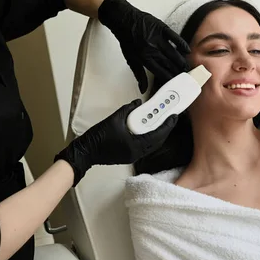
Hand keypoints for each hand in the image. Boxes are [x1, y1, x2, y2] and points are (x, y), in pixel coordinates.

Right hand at [55, 99, 177, 184]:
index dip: (167, 125)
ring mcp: (133, 156)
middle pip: (157, 141)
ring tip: (162, 121)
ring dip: (158, 133)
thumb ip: (128, 109)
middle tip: (170, 117)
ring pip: (152, 145)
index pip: (157, 135)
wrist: (85, 152)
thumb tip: (138, 103)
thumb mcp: (114, 119)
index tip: (174, 116)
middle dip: (165, 129)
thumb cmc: (98, 137)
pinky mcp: (129, 155)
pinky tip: (149, 128)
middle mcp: (136, 153)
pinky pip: (144, 146)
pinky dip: (149, 137)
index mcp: (135, 146)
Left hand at [98, 0, 190, 92]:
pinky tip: (187, 50)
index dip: (170, 79)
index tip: (175, 84)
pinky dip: (181, 43)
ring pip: (173, 53)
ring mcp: (157, 38)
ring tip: (186, 67)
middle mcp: (152, 49)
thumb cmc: (127, 39)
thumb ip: (139, 75)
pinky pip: (174, 37)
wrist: (123, 20)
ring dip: (181, 61)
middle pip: (169, 64)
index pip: (161, 72)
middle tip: (185, 77)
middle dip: (178, 72)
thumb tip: (142, 89)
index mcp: (144, 58)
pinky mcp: (161, 28)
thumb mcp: (131, 59)